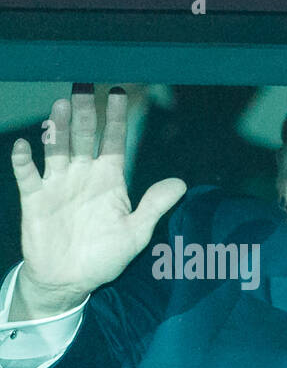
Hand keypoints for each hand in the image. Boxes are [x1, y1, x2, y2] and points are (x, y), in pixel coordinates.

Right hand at [8, 85, 186, 318]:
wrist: (71, 279)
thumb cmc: (105, 256)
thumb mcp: (137, 232)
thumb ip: (155, 206)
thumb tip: (181, 183)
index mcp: (109, 180)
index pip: (114, 142)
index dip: (117, 119)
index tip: (119, 93)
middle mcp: (83, 176)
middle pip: (83, 137)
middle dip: (85, 113)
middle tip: (84, 88)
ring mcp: (58, 184)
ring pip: (57, 149)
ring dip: (57, 128)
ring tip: (60, 106)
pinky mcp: (35, 198)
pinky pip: (27, 175)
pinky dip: (24, 161)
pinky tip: (26, 146)